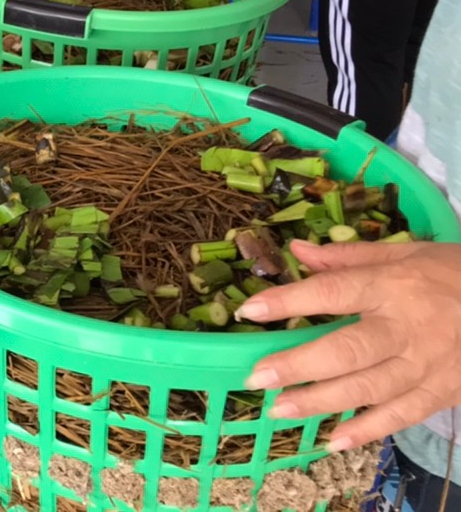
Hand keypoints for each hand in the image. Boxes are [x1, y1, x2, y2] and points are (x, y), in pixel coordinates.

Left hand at [240, 240, 460, 450]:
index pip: (333, 293)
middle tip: (257, 377)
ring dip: (322, 401)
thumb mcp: (404, 253)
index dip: (290, 302)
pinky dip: (368, 430)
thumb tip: (297, 250)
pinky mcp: (443, 392)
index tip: (250, 311)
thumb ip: (348, 257)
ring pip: (369, 388)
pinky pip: (401, 415)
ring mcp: (426, 364)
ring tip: (279, 409)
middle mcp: (406, 328)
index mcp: (391, 286)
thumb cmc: (453, 274)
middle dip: (299, 365)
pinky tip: (333, 440)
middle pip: (347, 349)